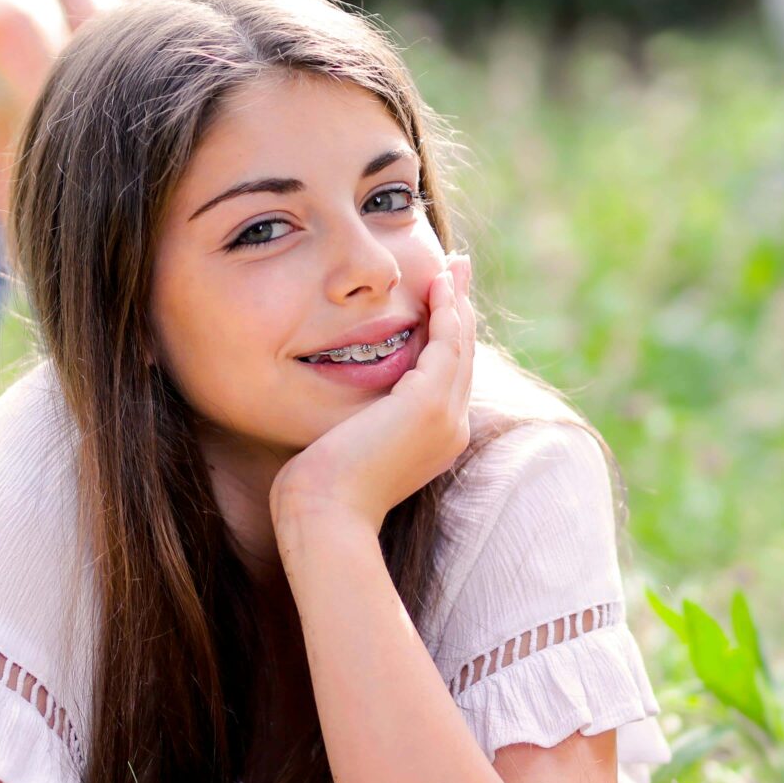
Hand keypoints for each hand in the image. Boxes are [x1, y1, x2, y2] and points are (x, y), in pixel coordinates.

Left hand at [270, 253, 476, 536]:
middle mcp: (451, 429)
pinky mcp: (429, 404)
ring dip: (457, 301)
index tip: (440, 302)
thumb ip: (359, 422)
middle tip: (457, 270)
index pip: (447, 377)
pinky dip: (446, 311)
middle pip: (463, 357)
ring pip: (461, 346)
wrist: (325, 515)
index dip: (447, 336)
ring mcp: (446, 418)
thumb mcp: (348, 447)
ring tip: (453, 266)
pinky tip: (438, 284)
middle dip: (460, 310)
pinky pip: (447, 344)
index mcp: (435, 440)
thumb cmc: (320, 490)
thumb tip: (344, 411)